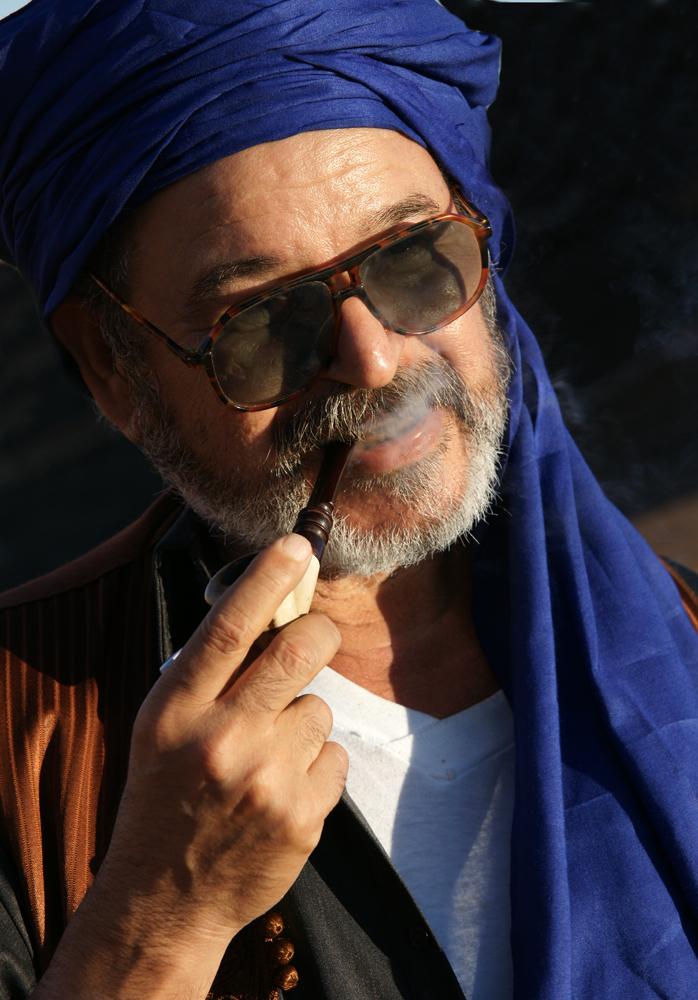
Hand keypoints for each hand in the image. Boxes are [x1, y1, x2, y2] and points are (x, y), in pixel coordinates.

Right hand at [98, 532, 346, 949]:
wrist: (164, 897)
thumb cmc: (164, 794)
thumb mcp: (162, 725)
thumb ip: (209, 672)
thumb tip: (271, 611)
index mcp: (177, 708)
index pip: (231, 625)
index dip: (269, 577)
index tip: (298, 545)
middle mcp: (221, 737)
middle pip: (301, 649)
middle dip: (319, 632)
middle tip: (315, 638)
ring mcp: (265, 779)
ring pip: (321, 708)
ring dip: (304, 721)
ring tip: (268, 756)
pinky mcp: (302, 816)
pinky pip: (335, 758)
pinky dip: (317, 766)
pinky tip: (282, 791)